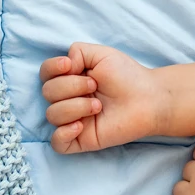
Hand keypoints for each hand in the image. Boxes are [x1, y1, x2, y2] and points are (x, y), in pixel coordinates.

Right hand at [39, 42, 166, 153]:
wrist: (148, 99)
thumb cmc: (127, 76)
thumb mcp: (102, 54)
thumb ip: (77, 52)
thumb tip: (63, 65)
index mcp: (70, 78)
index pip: (45, 73)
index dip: (52, 68)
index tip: (70, 66)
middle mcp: (68, 99)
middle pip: (47, 92)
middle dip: (72, 86)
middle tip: (95, 86)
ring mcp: (72, 120)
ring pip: (52, 115)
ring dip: (76, 107)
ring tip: (99, 106)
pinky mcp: (80, 140)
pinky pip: (56, 142)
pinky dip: (64, 133)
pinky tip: (81, 125)